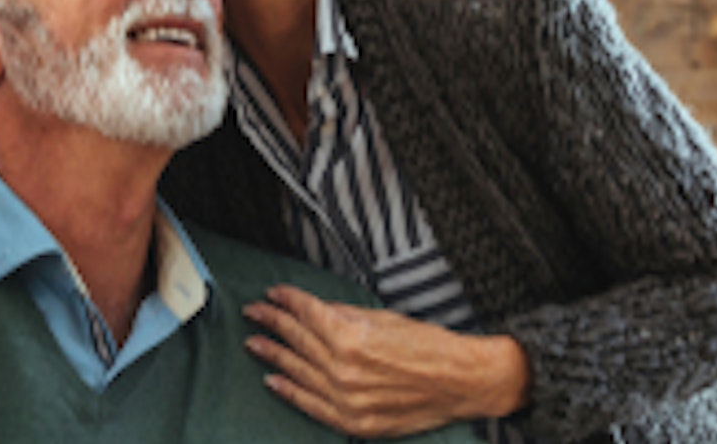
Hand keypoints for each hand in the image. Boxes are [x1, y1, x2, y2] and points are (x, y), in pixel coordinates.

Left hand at [243, 285, 529, 437]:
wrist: (462, 382)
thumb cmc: (429, 346)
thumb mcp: (384, 318)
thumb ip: (343, 316)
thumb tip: (312, 310)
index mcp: (352, 337)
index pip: (306, 314)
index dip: (286, 301)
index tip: (272, 293)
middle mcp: (344, 369)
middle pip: (297, 340)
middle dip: (272, 322)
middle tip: (254, 312)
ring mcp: (347, 399)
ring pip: (298, 372)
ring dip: (273, 354)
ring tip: (255, 341)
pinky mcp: (354, 422)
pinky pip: (311, 405)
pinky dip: (290, 391)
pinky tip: (272, 380)